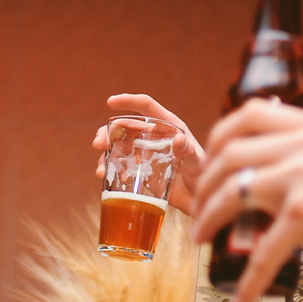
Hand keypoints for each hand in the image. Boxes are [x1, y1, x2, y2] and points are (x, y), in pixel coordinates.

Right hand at [91, 94, 204, 214]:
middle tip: (99, 144)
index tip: (111, 102)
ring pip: (119, 146)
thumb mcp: (198, 162)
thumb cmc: (203, 176)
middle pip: (125, 127)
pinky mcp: (140, 170)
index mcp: (168, 126)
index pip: (146, 107)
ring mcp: (145, 153)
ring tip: (101, 169)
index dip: (128, 101)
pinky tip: (106, 177)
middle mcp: (154, 136)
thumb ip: (188, 150)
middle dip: (108, 133)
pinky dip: (110, 169)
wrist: (199, 200)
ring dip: (106, 153)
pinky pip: (120, 165)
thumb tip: (178, 139)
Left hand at [190, 100, 302, 301]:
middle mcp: (302, 143)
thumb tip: (297, 171)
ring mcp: (301, 175)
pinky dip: (248, 280)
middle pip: (229, 154)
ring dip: (209, 222)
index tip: (213, 160)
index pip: (249, 113)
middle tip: (200, 210)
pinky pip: (261, 251)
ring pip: (231, 194)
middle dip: (206, 184)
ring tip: (202, 245)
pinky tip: (242, 300)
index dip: (221, 136)